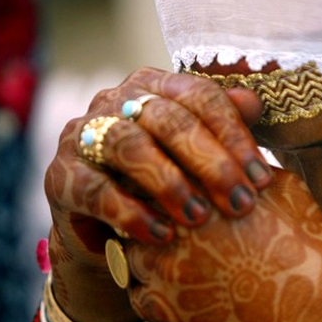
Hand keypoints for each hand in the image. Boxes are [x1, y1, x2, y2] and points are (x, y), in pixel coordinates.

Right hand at [44, 67, 271, 321]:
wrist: (107, 227)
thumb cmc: (162, 183)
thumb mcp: (197, 156)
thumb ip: (223, 126)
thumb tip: (255, 103)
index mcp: (152, 87)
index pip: (199, 96)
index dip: (234, 135)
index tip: (262, 178)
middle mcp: (113, 101)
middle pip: (168, 119)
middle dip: (210, 162)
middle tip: (241, 202)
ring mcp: (82, 135)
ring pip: (129, 146)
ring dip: (170, 183)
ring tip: (200, 217)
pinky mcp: (60, 175)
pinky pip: (95, 189)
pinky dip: (131, 213)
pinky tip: (162, 235)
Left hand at [126, 169, 321, 321]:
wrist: (308, 321)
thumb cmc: (305, 252)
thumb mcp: (288, 191)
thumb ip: (249, 162)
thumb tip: (234, 150)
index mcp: (200, 189)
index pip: (162, 165)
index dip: (171, 174)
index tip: (185, 184)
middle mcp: (171, 223)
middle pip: (140, 203)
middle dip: (154, 208)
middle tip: (178, 218)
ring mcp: (159, 269)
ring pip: (130, 246)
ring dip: (148, 247)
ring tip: (183, 255)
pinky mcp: (159, 309)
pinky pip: (136, 290)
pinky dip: (153, 287)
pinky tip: (185, 288)